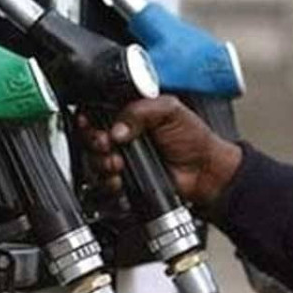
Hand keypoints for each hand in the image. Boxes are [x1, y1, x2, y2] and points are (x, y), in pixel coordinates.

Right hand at [77, 95, 241, 207]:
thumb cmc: (192, 138)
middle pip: (90, 136)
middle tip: (106, 143)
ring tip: (118, 162)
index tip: (88, 121)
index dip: (88, 117)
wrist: (204, 171)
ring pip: (93, 159)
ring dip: (101, 162)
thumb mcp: (169, 110)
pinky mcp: (124, 179)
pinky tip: (120, 178)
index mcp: (129, 113)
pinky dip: (109, 181)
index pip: (97, 111)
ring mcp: (121, 157)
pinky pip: (104, 181)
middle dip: (93, 140)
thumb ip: (140, 110)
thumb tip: (116, 128)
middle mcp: (121, 134)